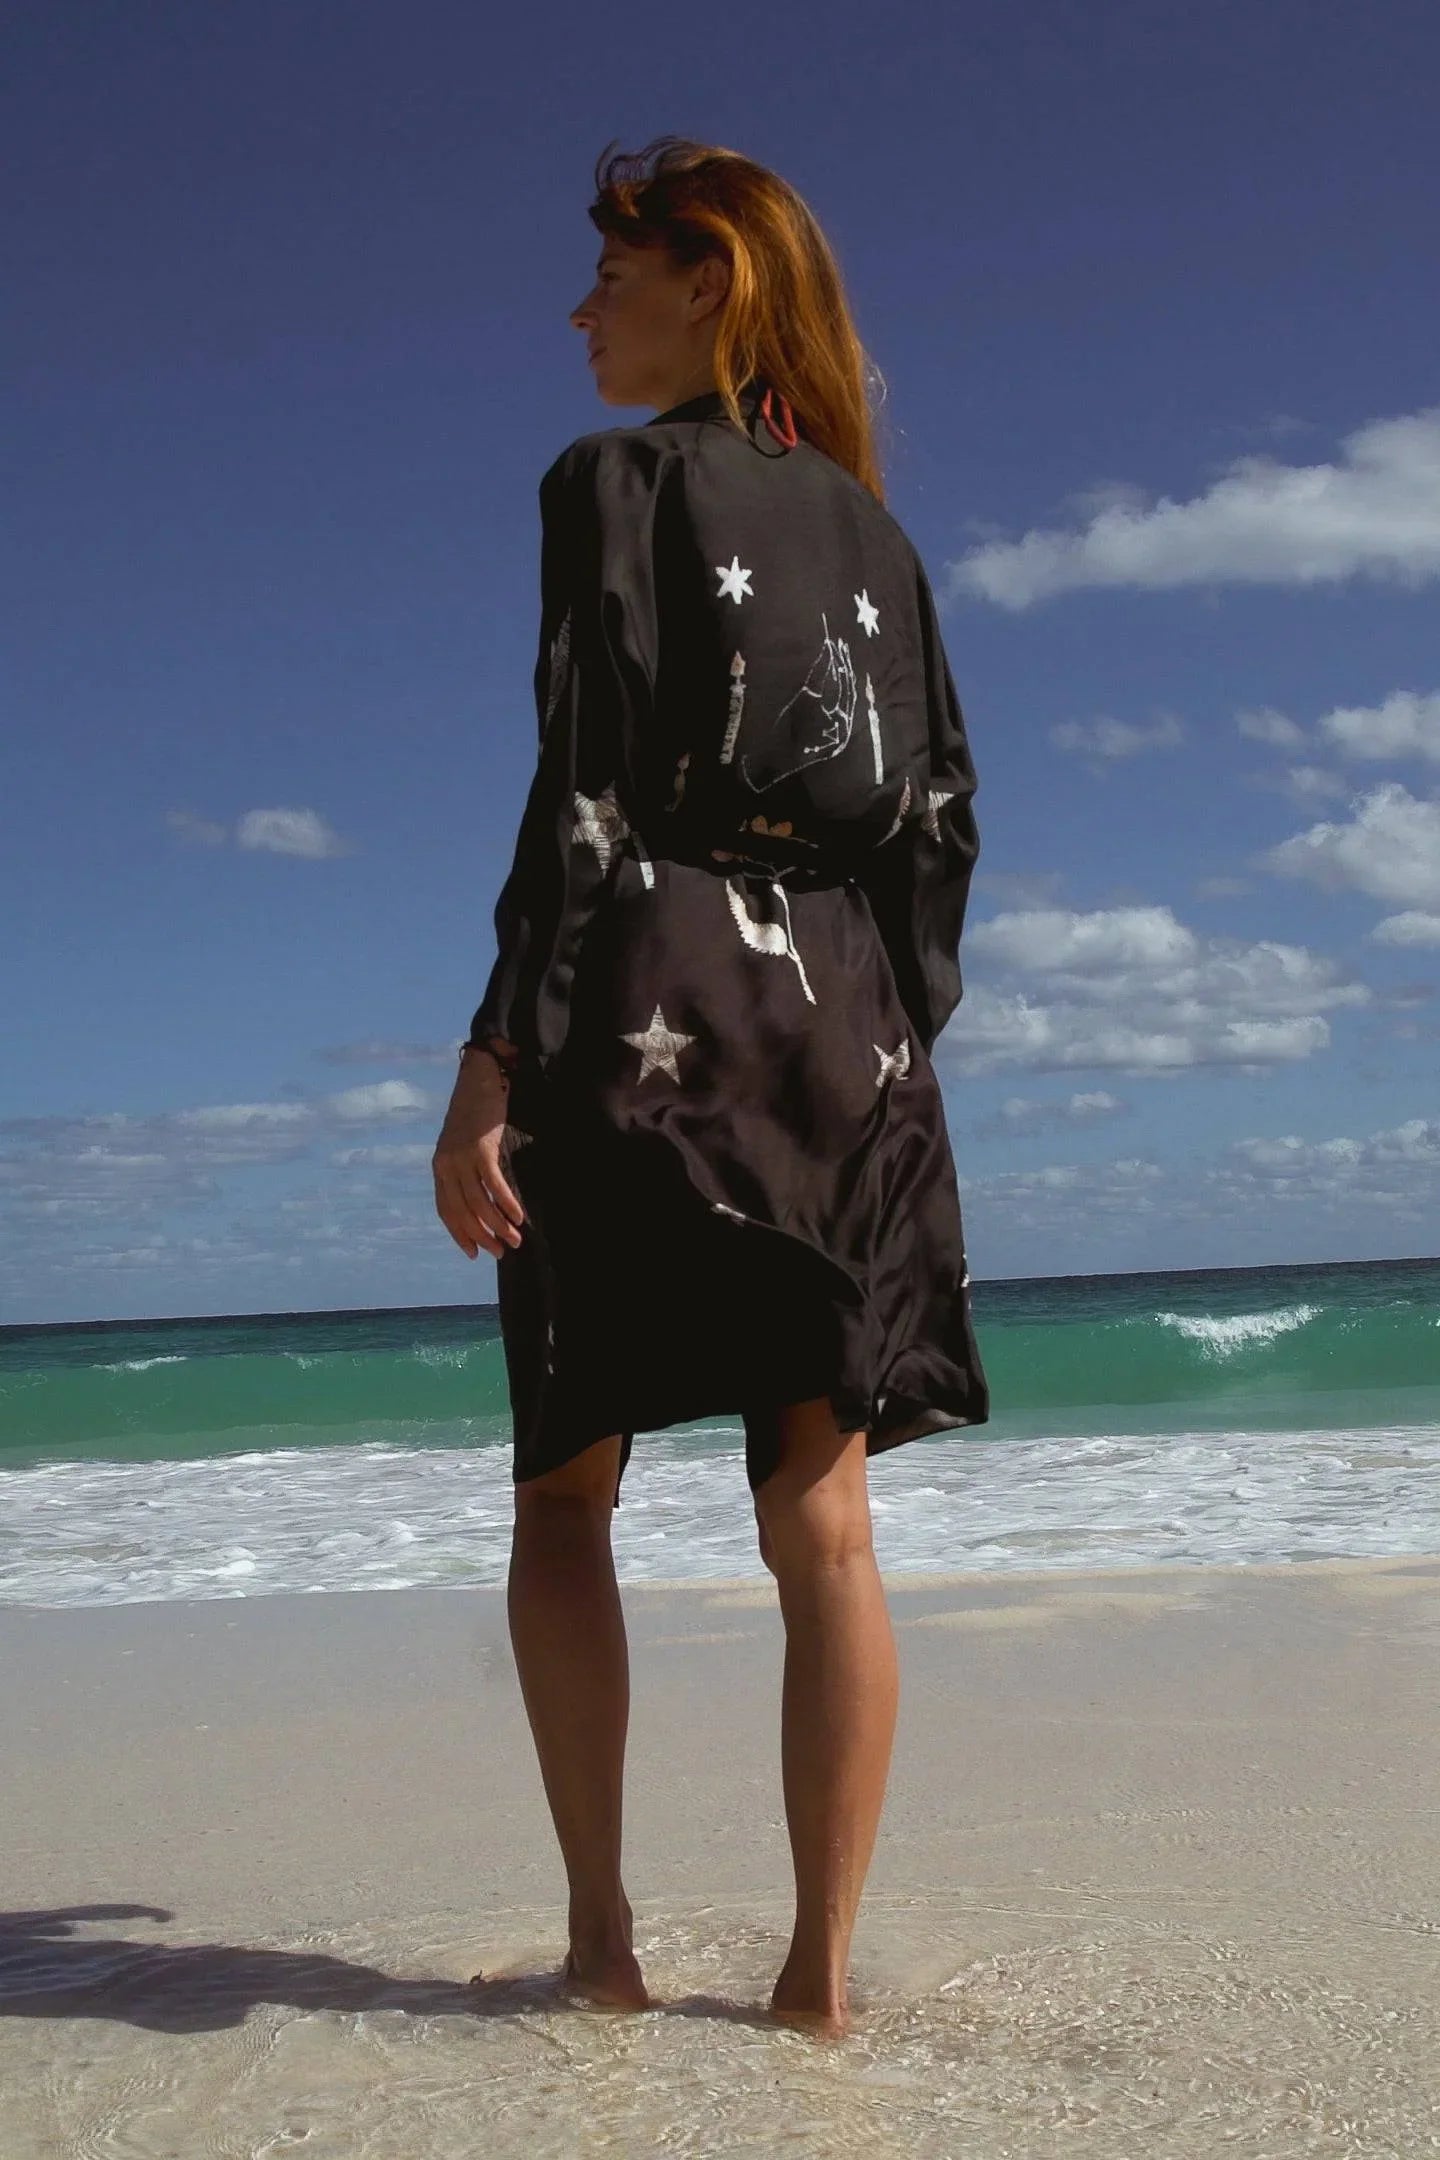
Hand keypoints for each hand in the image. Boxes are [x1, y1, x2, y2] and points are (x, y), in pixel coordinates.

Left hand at [432, 1051, 526, 1260]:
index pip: (446, 1211)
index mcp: (439, 1166)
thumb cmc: (475, 1111)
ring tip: (515, 1239)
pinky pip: (493, 1184)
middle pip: (462, 1212)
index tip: (474, 1252)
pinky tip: (518, 1216)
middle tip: (502, 1251)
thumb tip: (483, 1197)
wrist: (478, 1076)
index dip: (460, 1234)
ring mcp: (462, 1157)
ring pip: (478, 1203)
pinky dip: (506, 1203)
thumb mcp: (463, 1142)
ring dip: (497, 1225)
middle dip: (482, 1236)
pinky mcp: (480, 1148)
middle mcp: (446, 1165)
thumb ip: (465, 1168)